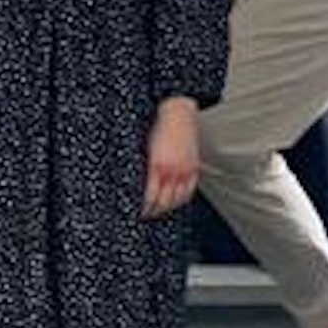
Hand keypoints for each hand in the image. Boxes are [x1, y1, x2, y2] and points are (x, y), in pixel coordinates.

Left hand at [143, 97, 200, 216]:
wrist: (177, 113)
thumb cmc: (157, 127)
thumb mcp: (144, 147)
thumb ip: (143, 167)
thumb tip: (134, 183)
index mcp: (156, 166)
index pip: (150, 197)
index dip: (144, 208)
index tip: (138, 212)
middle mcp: (172, 171)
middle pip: (164, 202)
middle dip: (154, 212)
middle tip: (146, 215)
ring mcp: (185, 171)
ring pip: (177, 200)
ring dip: (167, 208)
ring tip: (159, 211)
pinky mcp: (193, 169)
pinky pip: (188, 192)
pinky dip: (181, 200)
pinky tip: (174, 201)